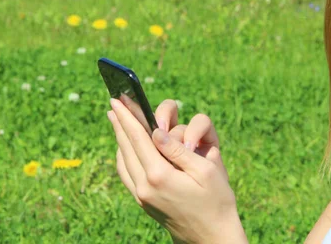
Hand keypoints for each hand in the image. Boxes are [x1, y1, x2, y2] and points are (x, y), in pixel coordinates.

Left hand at [107, 98, 247, 243]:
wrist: (211, 237)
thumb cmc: (217, 200)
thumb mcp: (205, 170)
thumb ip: (177, 149)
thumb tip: (155, 132)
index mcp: (160, 175)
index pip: (138, 138)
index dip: (127, 116)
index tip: (117, 99)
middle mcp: (145, 186)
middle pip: (126, 147)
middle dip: (120, 123)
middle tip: (113, 104)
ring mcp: (141, 196)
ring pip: (123, 160)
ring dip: (120, 139)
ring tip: (118, 122)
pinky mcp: (143, 202)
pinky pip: (127, 174)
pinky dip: (124, 156)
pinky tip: (126, 147)